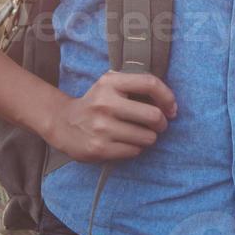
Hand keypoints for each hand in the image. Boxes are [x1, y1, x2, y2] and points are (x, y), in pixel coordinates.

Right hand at [44, 70, 176, 163]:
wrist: (63, 123)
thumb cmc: (97, 103)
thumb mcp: (111, 85)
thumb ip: (136, 86)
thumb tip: (169, 104)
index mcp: (110, 83)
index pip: (150, 84)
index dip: (168, 97)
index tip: (171, 109)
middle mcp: (105, 103)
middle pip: (153, 116)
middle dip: (161, 123)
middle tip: (158, 125)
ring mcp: (101, 127)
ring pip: (147, 137)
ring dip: (149, 137)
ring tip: (139, 134)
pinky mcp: (99, 148)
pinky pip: (134, 151)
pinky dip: (135, 148)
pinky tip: (125, 142)